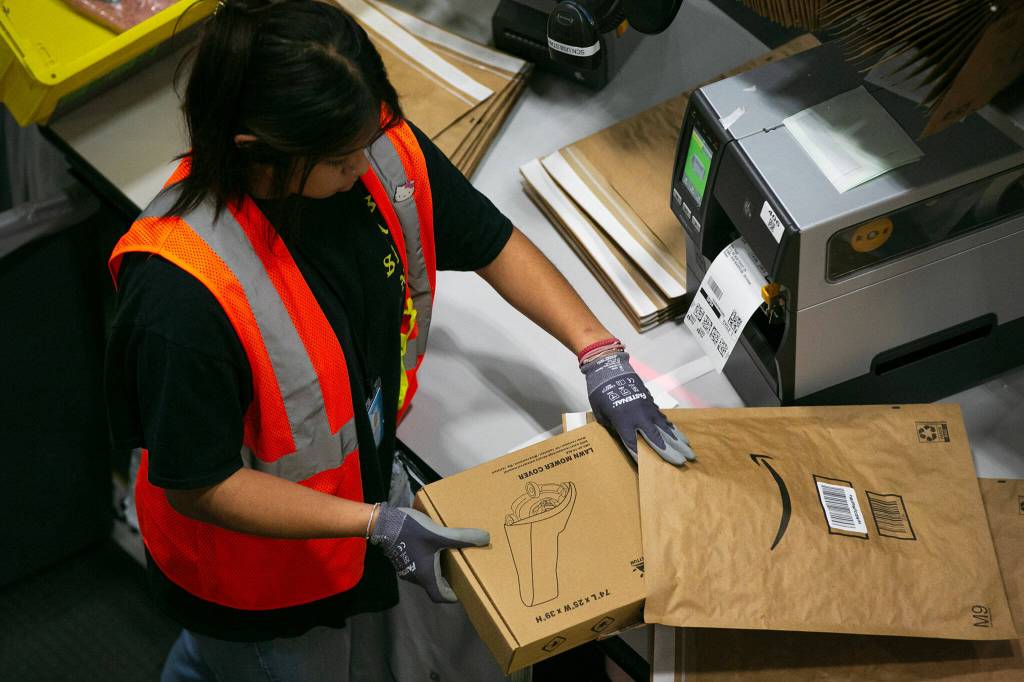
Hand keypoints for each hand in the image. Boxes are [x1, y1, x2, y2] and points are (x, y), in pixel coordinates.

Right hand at [369, 504, 489, 602]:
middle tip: (461, 570)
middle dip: (448, 580)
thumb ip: (462, 537)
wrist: (382, 522)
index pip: (440, 596)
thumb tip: (485, 538)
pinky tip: (433, 546)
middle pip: (434, 585)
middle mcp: (414, 576)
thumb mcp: (439, 533)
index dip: (453, 596)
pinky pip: (417, 565)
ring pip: (425, 574)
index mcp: (425, 575)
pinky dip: (428, 561)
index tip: (463, 591)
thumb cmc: (411, 532)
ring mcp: (406, 567)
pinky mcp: (400, 558)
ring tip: (449, 556)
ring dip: (437, 569)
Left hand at [582, 350, 696, 464]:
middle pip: (656, 439)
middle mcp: (639, 417)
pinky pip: (664, 420)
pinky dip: (673, 430)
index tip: (650, 469)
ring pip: (666, 429)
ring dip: (678, 441)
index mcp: (623, 422)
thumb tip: (618, 435)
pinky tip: (681, 437)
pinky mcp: (651, 404)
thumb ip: (611, 427)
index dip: (641, 458)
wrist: (610, 371)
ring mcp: (648, 410)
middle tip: (682, 462)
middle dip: (670, 452)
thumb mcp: (600, 413)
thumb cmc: (602, 393)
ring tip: (689, 452)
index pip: (633, 445)